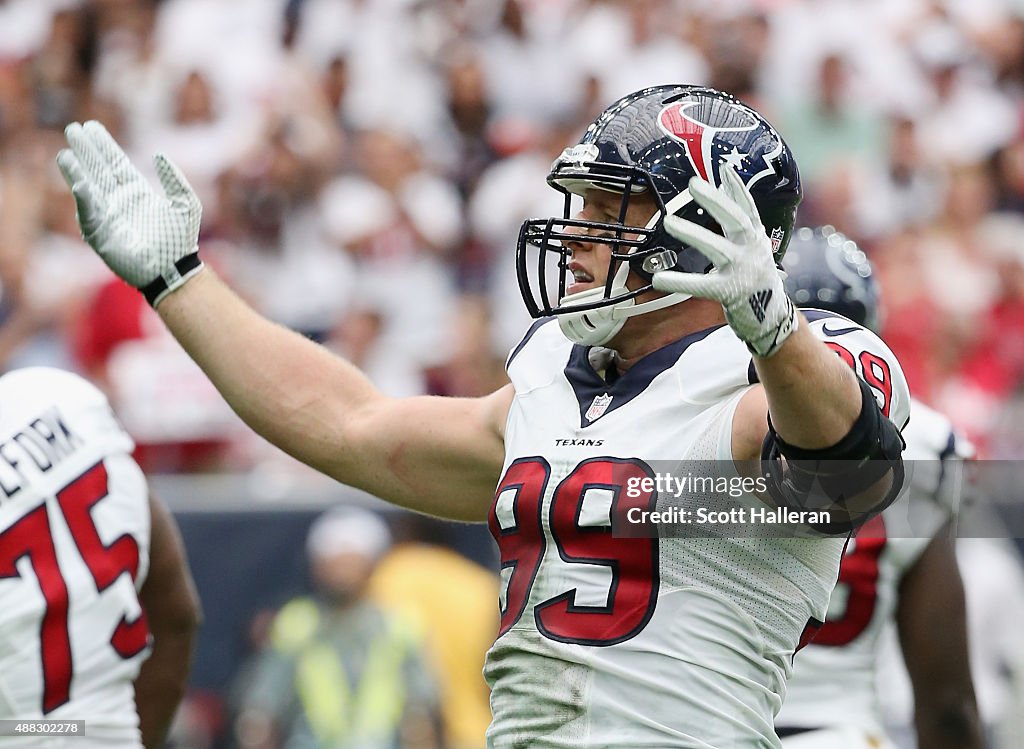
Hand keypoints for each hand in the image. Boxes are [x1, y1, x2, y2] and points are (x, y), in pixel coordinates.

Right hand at [56, 121, 202, 306]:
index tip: (91, 126)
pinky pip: (90, 214)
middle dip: (86, 150)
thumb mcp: (185, 203)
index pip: (115, 163)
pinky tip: (79, 184)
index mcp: (136, 192)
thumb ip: (174, 179)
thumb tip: (159, 155)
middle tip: (73, 128)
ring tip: (66, 153)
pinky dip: (84, 200)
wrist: (174, 270)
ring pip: (89, 189)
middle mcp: (119, 201)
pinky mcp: (101, 235)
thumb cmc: (180, 240)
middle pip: (98, 170)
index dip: (103, 145)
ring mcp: (108, 216)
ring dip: (76, 171)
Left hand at [651, 167, 796, 356]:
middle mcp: (753, 250)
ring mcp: (743, 271)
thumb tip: (726, 185)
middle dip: (715, 200)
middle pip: (735, 219)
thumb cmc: (755, 277)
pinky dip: (679, 281)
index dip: (737, 187)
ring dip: (693, 233)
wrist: (772, 317)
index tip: (723, 168)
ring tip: (669, 222)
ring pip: (717, 248)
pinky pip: (701, 285)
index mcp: (757, 237)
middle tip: (693, 184)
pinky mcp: (730, 292)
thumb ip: (741, 221)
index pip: (747, 207)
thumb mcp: (753, 246)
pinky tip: (659, 279)